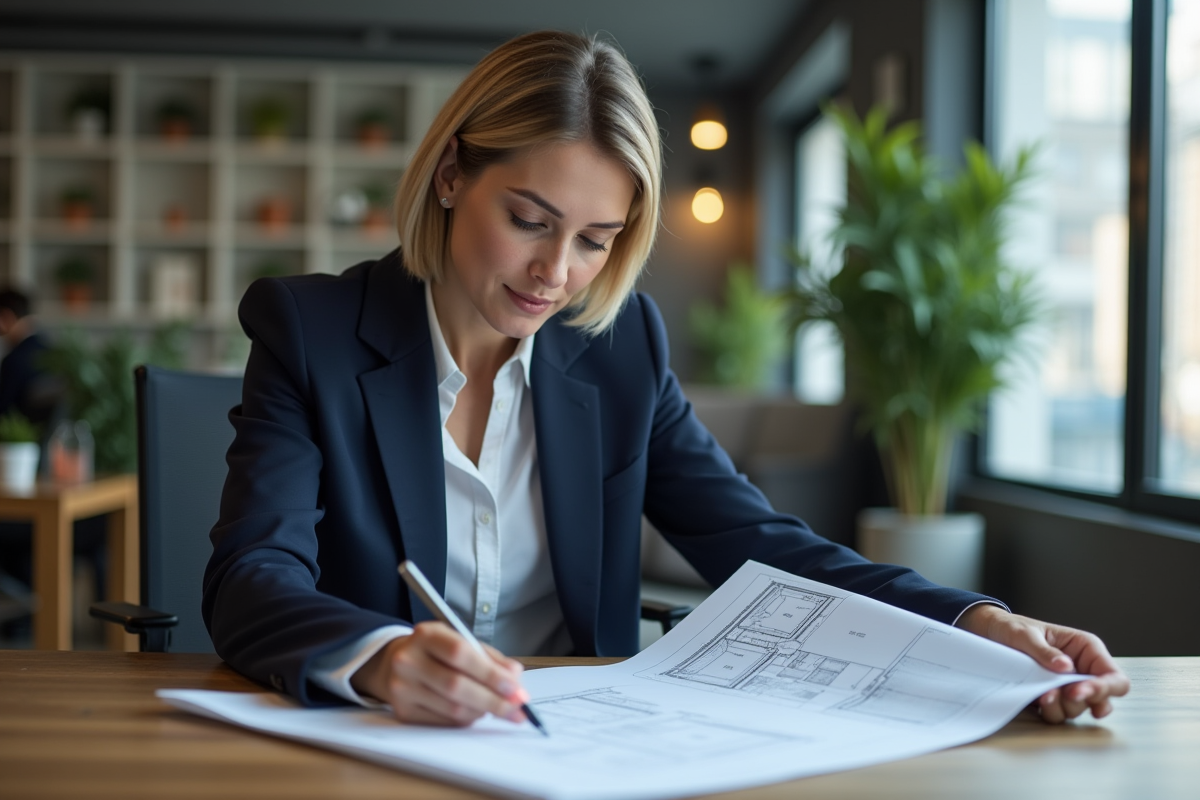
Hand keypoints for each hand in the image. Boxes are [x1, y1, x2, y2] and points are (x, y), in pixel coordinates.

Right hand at [350, 621, 529, 725]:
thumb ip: (489, 658)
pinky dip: (466, 720)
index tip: (515, 688)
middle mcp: (408, 660)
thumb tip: (515, 676)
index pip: (460, 654)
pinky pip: (444, 722)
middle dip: (493, 700)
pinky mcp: (403, 711)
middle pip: (456, 686)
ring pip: (452, 709)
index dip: (490, 673)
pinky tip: (474, 712)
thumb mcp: (460, 641)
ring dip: (482, 711)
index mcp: (425, 635)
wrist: (394, 663)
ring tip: (496, 708)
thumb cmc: (435, 651)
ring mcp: (402, 688)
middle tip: (517, 709)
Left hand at [956, 604, 1129, 722]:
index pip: (1113, 676)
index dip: (1104, 689)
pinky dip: (1051, 711)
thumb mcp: (1025, 635)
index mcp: (1086, 648)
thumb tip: (1066, 667)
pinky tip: (1038, 701)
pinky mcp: (1052, 696)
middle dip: (1080, 700)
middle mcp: (1082, 668)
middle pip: (1101, 698)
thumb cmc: (1011, 628)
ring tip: (1043, 696)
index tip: (1077, 693)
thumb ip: (1045, 651)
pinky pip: (1060, 713)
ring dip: (1063, 707)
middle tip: (1059, 694)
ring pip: (1080, 709)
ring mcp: (1068, 685)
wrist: (989, 635)